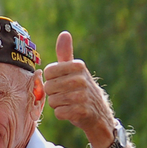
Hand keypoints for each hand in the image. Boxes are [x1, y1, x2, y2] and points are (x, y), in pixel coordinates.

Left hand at [42, 31, 115, 147]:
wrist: (98, 113)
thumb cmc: (80, 89)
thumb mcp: (74, 70)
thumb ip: (65, 53)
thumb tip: (64, 33)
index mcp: (78, 66)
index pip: (48, 71)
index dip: (51, 79)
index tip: (61, 81)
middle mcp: (82, 79)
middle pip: (49, 87)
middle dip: (53, 94)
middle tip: (65, 94)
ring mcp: (83, 96)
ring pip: (53, 101)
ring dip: (58, 104)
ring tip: (69, 103)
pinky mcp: (82, 111)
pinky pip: (59, 113)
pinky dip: (62, 114)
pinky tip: (72, 111)